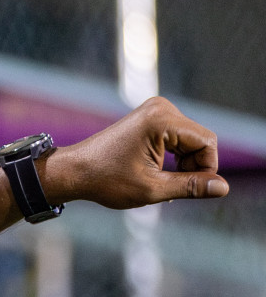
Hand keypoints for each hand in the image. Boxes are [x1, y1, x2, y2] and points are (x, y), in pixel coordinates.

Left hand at [44, 96, 228, 208]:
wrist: (73, 171)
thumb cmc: (106, 180)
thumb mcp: (153, 189)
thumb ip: (191, 187)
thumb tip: (223, 188)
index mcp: (161, 120)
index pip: (207, 143)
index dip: (205, 169)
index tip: (187, 188)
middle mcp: (161, 108)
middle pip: (201, 141)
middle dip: (193, 167)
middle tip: (168, 187)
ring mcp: (155, 111)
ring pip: (191, 141)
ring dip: (183, 164)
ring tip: (159, 180)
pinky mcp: (151, 118)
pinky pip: (178, 138)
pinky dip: (174, 158)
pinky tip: (156, 171)